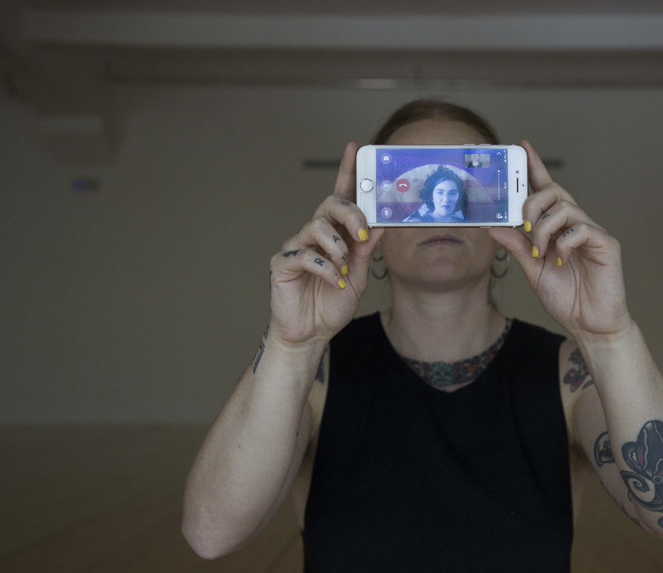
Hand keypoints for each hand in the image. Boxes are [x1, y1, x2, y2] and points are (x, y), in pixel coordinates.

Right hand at [267, 142, 384, 347]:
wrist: (312, 333)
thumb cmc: (331, 303)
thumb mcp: (358, 276)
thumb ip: (366, 250)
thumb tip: (380, 224)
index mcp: (335, 234)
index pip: (341, 196)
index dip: (347, 172)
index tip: (355, 148)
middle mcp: (314, 235)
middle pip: (329, 204)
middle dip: (349, 213)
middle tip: (361, 232)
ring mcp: (296, 247)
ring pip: (316, 227)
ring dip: (337, 247)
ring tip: (343, 268)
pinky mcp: (282, 263)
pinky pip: (305, 255)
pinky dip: (326, 268)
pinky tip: (334, 281)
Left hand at [488, 140, 631, 340]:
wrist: (590, 324)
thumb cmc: (567, 297)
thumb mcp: (533, 270)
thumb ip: (516, 247)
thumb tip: (493, 227)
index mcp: (558, 228)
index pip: (546, 190)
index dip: (535, 167)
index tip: (522, 146)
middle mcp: (576, 224)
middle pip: (554, 191)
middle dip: (532, 204)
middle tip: (524, 228)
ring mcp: (592, 232)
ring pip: (565, 208)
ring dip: (544, 229)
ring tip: (542, 252)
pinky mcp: (607, 244)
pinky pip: (581, 229)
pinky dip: (564, 244)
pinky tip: (562, 261)